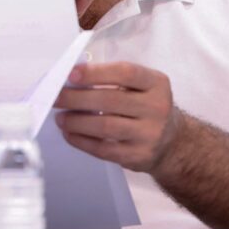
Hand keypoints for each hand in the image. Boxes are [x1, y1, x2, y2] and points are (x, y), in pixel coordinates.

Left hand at [54, 61, 182, 172]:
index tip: (70, 74)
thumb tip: (71, 79)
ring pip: (105, 126)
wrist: (172, 143)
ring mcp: (149, 134)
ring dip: (76, 121)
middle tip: (55, 98)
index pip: (125, 73)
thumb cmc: (146, 107)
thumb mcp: (141, 87)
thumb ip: (113, 79)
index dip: (95, 73)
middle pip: (110, 100)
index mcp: (156, 84)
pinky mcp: (138, 156)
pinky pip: (104, 149)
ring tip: (60, 118)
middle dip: (76, 98)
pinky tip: (69, 134)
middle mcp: (157, 108)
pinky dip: (82, 141)